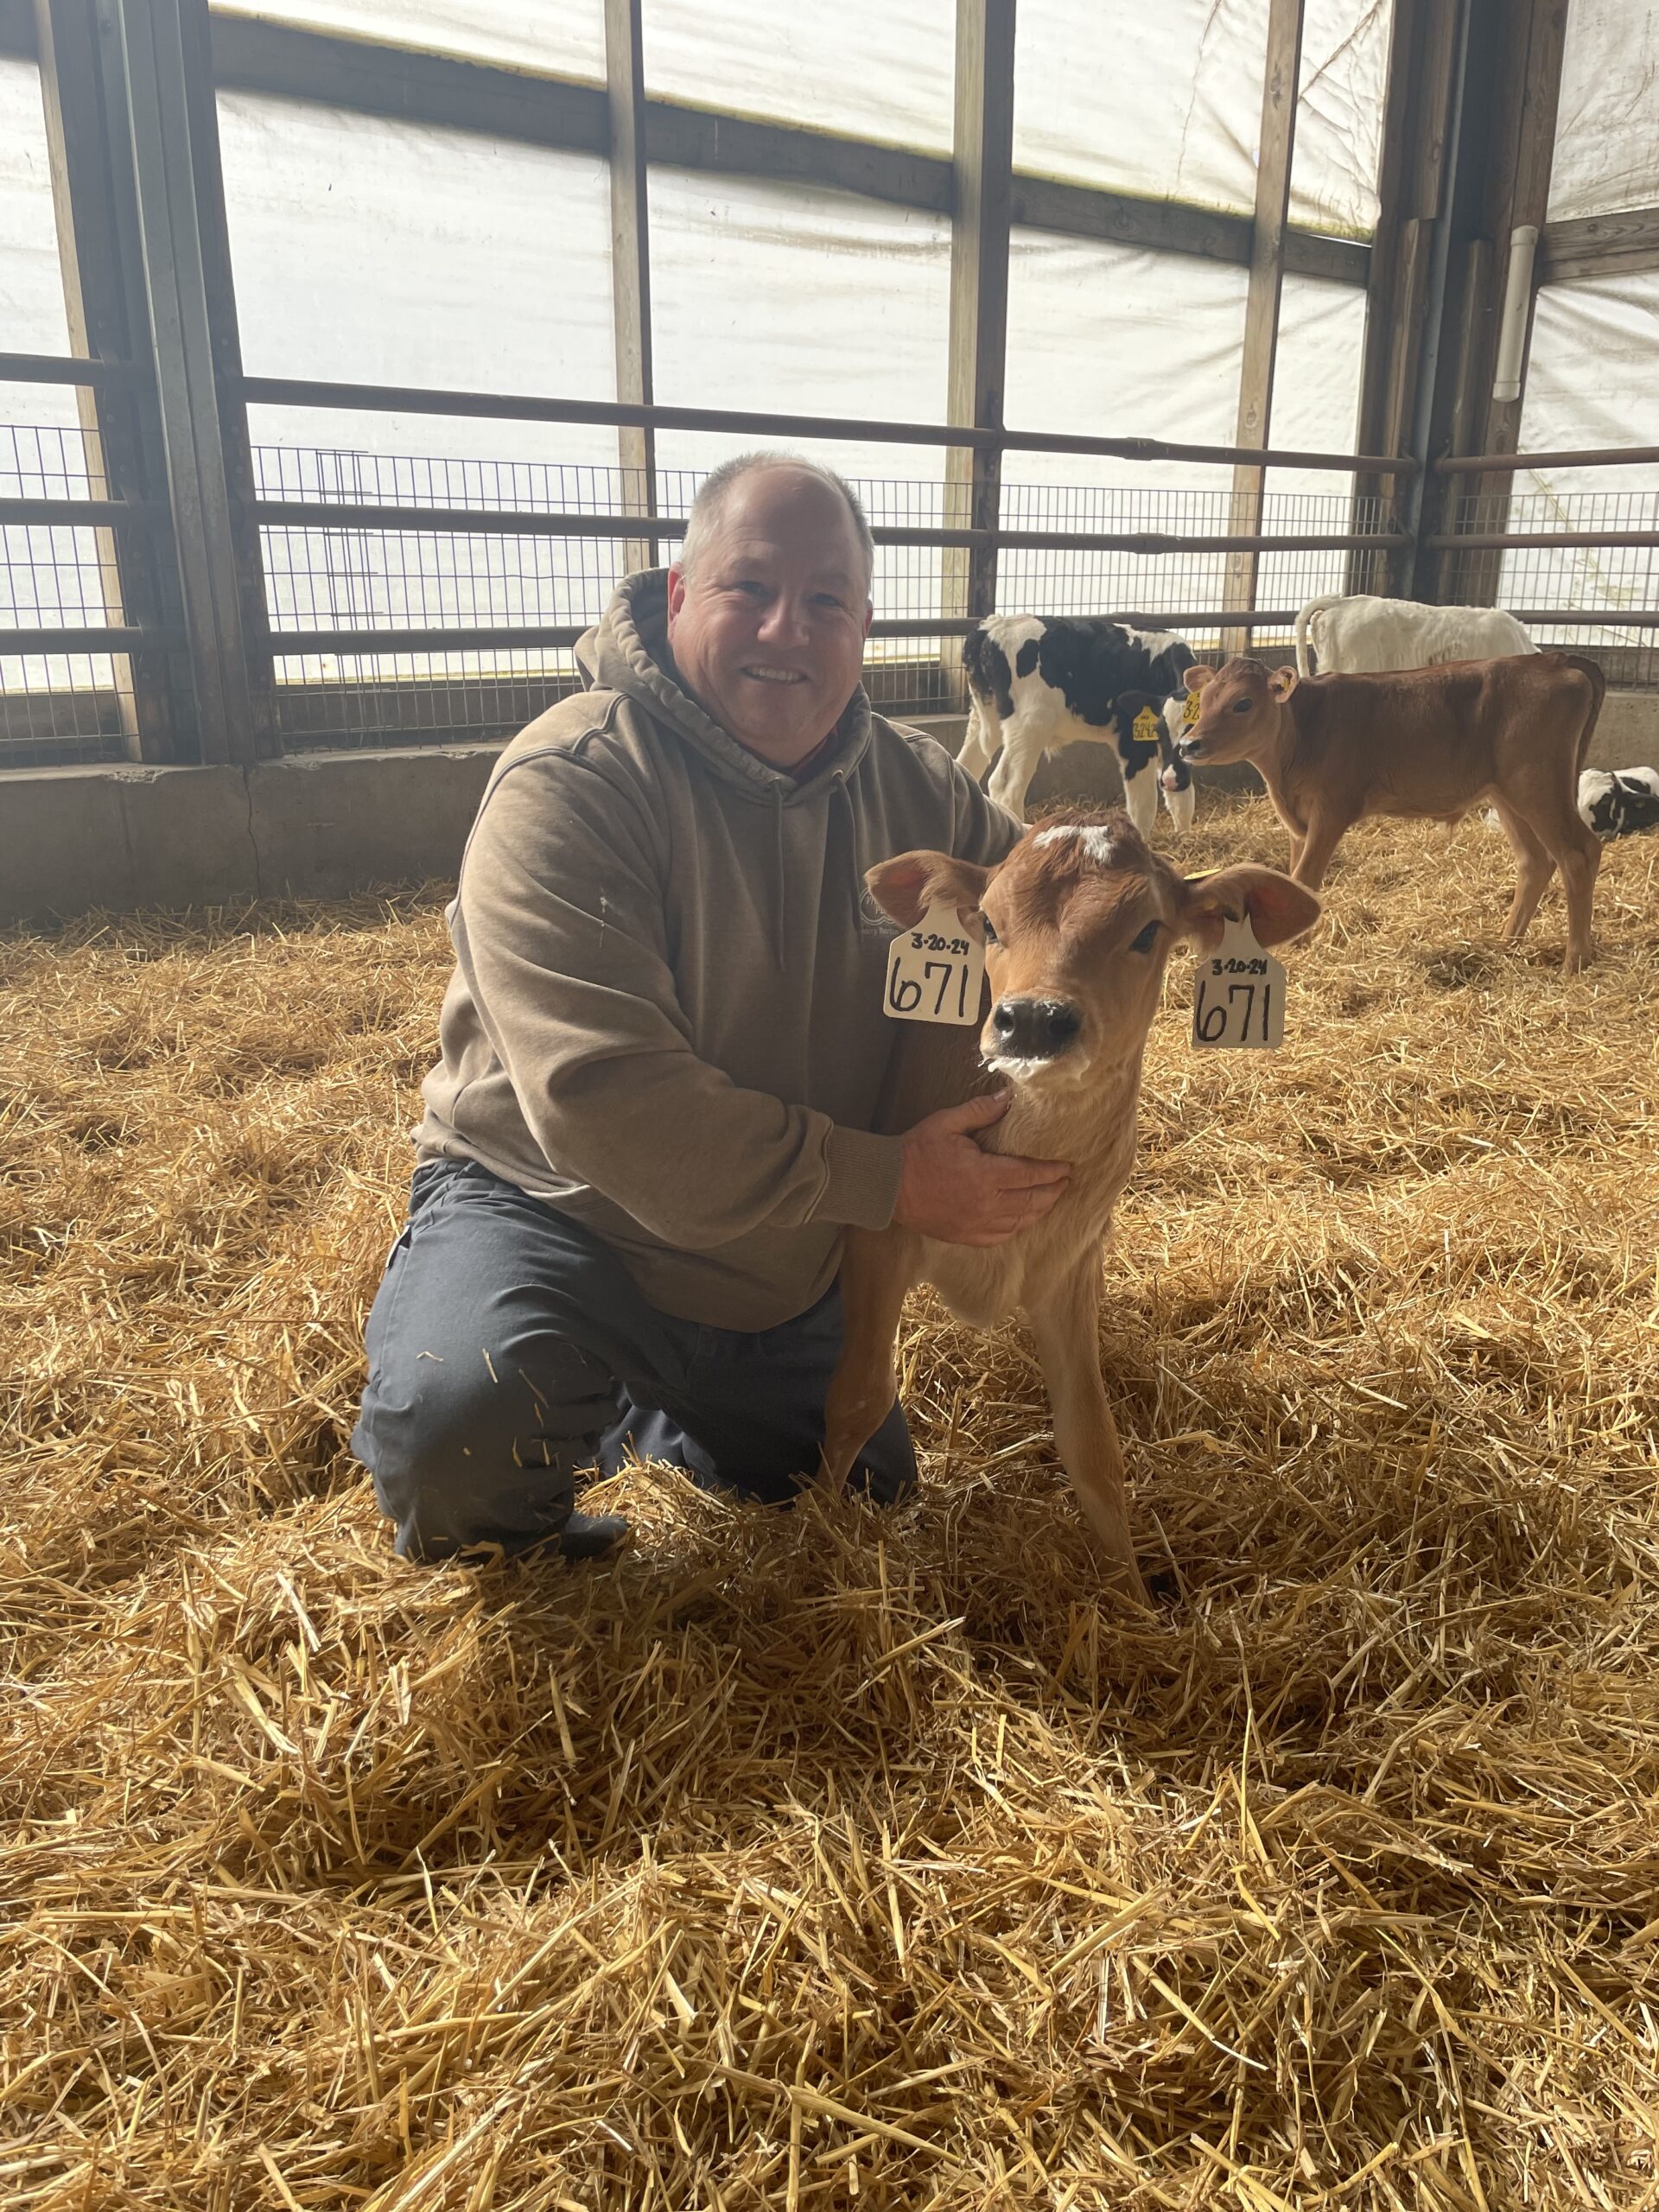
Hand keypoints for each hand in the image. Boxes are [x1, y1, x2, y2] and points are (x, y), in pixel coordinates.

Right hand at [892, 1092, 1069, 1246]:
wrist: (887, 1186)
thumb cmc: (916, 1151)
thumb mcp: (947, 1123)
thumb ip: (981, 1111)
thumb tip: (1008, 1097)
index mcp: (984, 1175)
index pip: (1030, 1175)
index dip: (1052, 1172)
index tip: (1067, 1167)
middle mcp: (986, 1204)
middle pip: (1031, 1201)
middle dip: (1053, 1191)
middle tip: (1065, 1182)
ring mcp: (976, 1224)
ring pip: (1019, 1221)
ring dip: (1040, 1211)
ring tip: (1051, 1199)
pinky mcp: (965, 1236)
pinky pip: (1001, 1237)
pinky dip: (1017, 1228)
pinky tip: (1023, 1220)